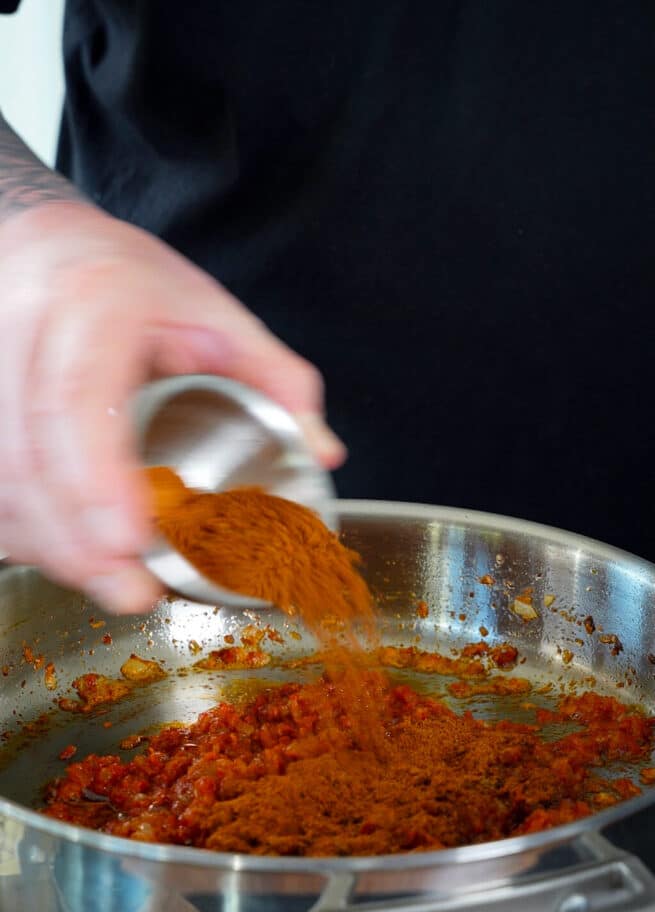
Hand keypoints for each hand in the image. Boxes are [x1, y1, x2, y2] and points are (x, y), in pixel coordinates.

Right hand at [0, 202, 344, 612]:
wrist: (51, 251)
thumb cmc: (136, 287)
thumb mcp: (218, 314)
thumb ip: (278, 380)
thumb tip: (323, 450)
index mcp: (93, 303)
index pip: (76, 396)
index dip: (94, 476)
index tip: (128, 541)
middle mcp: (25, 333)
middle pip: (27, 452)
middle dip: (74, 538)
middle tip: (127, 591)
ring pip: (1, 477)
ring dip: (50, 543)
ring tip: (107, 580)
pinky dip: (24, 529)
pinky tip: (66, 553)